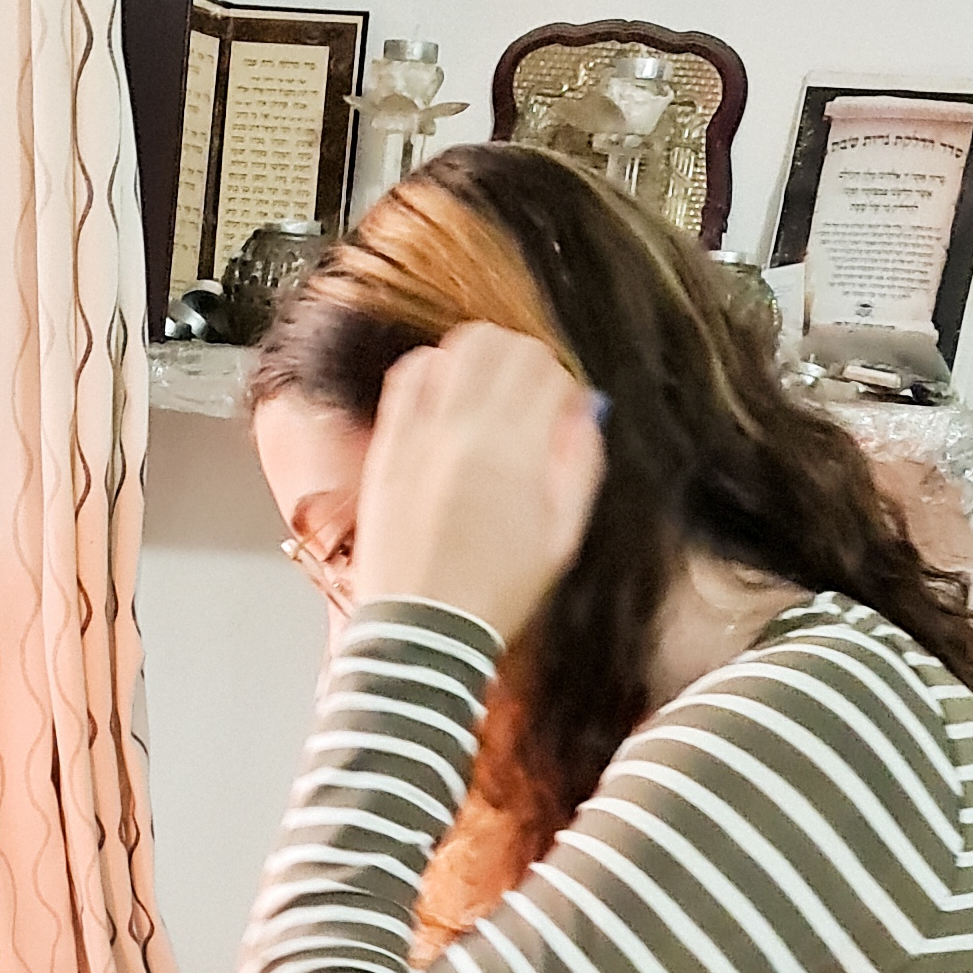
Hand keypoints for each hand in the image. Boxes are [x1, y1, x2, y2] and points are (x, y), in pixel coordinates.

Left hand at [346, 323, 605, 642]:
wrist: (426, 627)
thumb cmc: (496, 591)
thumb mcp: (562, 537)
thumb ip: (580, 466)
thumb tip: (584, 412)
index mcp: (518, 452)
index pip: (547, 371)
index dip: (562, 382)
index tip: (561, 406)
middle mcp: (468, 431)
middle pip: (504, 346)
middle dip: (525, 358)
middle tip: (528, 388)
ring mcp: (423, 435)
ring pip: (456, 349)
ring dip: (480, 355)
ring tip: (487, 386)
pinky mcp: (389, 446)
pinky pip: (406, 378)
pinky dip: (430, 368)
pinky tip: (444, 390)